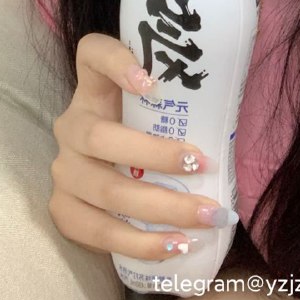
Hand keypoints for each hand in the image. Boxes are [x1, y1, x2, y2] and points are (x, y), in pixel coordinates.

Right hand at [48, 32, 231, 259]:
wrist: (115, 172)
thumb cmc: (150, 130)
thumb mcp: (159, 105)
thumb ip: (182, 96)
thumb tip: (237, 101)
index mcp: (93, 86)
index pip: (93, 53)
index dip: (117, 63)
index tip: (152, 82)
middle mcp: (71, 125)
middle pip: (101, 137)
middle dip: (157, 156)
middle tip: (204, 165)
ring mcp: (63, 169)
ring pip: (106, 191)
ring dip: (161, 208)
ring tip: (206, 217)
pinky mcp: (63, 209)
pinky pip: (97, 232)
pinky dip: (141, 243)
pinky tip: (177, 245)